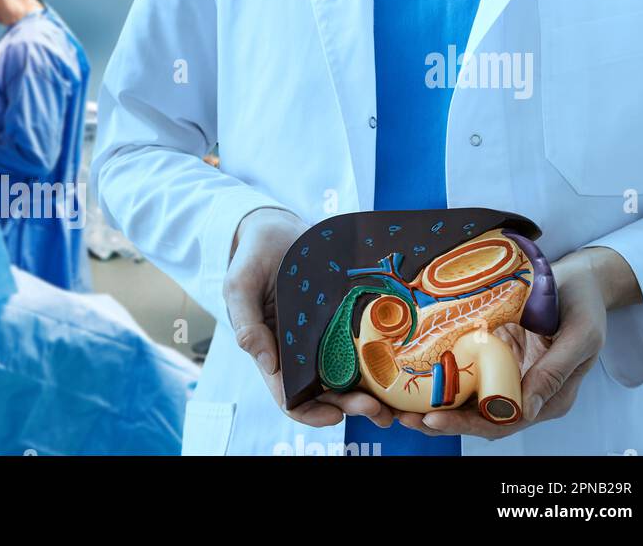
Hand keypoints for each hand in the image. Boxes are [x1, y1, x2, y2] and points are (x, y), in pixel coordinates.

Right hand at [224, 208, 393, 427]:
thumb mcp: (240, 285)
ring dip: (373, 392)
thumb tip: (264, 362)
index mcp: (273, 351)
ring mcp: (327, 335)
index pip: (289, 396)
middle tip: (380, 409)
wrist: (278, 226)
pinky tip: (403, 364)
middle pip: (328, 392)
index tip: (335, 416)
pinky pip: (366, 343)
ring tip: (397, 402)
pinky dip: (383, 360)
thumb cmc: (253, 256)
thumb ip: (246, 322)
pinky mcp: (347, 317)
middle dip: (352, 406)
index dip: (311, 413)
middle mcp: (302, 350)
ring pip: (351, 375)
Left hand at [396, 247, 640, 438]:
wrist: (577, 278)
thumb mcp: (580, 334)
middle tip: (406, 419)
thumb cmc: (583, 303)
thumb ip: (555, 372)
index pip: (504, 422)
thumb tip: (527, 410)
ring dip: (435, 407)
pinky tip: (411, 382)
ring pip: (467, 403)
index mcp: (550, 396)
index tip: (435, 419)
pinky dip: (439, 383)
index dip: (468, 426)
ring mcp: (505, 376)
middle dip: (442, 422)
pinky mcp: (491, 359)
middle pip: (479, 419)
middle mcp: (525, 392)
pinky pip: (464, 376)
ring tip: (399, 410)